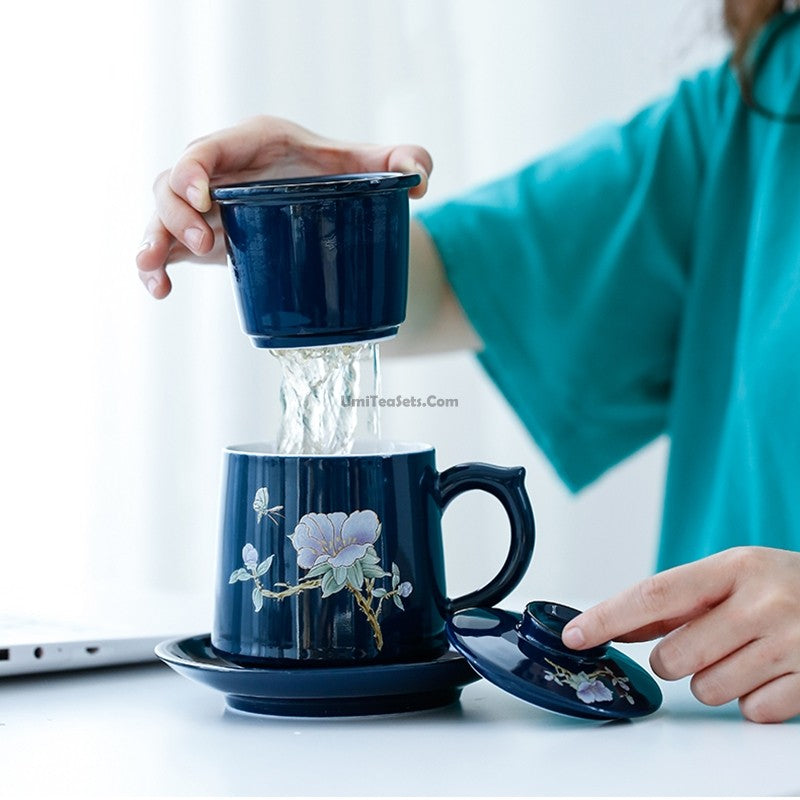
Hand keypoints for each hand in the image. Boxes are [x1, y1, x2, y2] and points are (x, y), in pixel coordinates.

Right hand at [136, 115, 432, 297]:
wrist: (323, 204)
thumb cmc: (339, 175)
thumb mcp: (370, 166)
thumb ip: (404, 160)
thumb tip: (420, 181)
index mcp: (252, 143)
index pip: (209, 147)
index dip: (194, 168)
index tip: (203, 196)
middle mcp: (220, 170)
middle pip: (173, 181)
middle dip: (178, 211)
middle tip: (210, 242)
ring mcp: (204, 205)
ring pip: (160, 213)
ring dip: (158, 239)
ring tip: (163, 272)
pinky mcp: (199, 235)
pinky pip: (162, 245)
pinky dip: (153, 265)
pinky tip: (160, 291)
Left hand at [561, 546, 799, 722]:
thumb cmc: (783, 587)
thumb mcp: (734, 576)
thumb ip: (677, 601)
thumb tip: (614, 624)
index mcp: (735, 568)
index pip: (654, 596)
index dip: (607, 618)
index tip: (574, 635)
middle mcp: (763, 603)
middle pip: (674, 656)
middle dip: (674, 660)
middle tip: (706, 644)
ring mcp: (792, 645)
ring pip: (707, 690)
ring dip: (715, 680)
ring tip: (746, 654)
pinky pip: (751, 711)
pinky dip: (753, 699)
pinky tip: (772, 672)